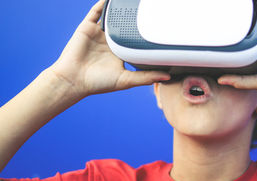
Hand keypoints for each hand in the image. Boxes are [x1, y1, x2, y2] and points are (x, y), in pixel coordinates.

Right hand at [49, 0, 169, 98]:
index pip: (136, 41)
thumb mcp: (127, 80)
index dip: (146, 34)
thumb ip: (146, 77)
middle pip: (126, 26)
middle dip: (135, 18)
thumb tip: (168, 77)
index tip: (160, 28)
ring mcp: (99, 34)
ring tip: (135, 2)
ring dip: (121, 9)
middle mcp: (111, 42)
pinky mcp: (88, 27)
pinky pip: (96, 11)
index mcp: (121, 53)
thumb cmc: (99, 83)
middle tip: (150, 9)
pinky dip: (104, 3)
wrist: (73, 80)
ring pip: (112, 17)